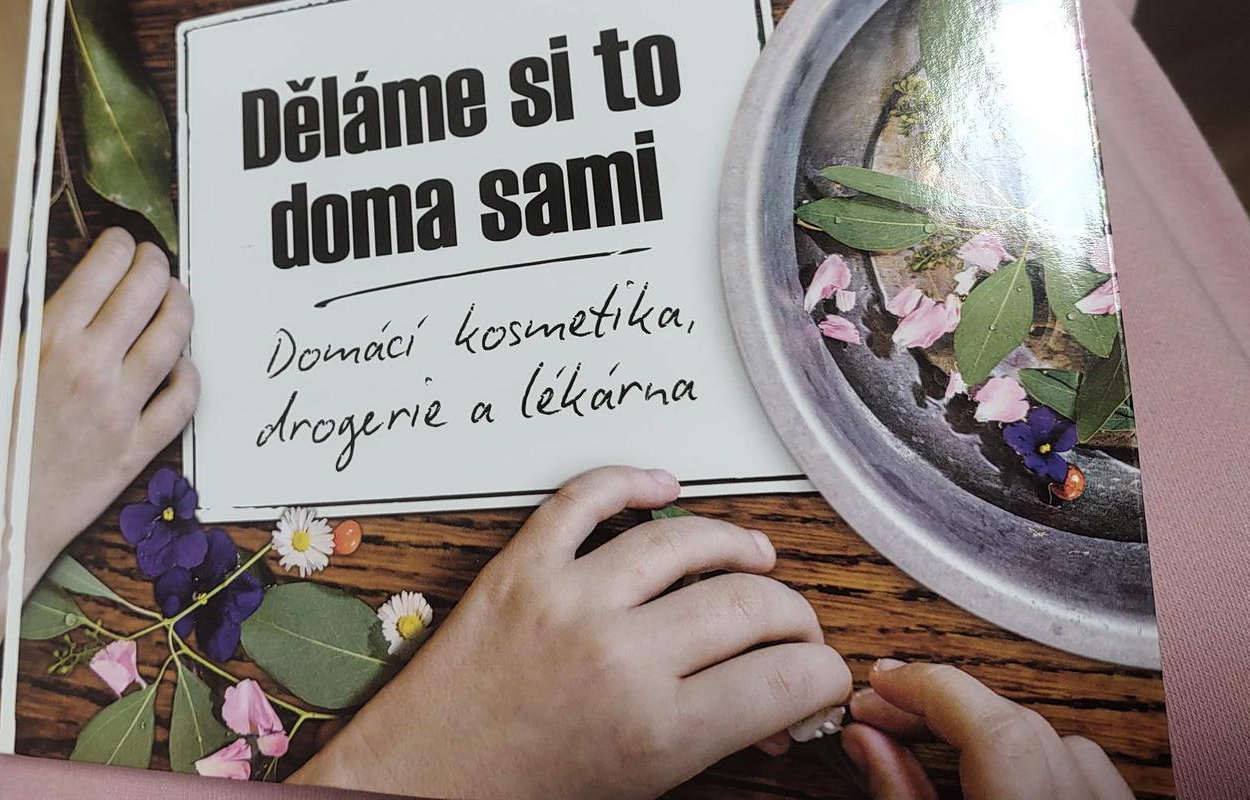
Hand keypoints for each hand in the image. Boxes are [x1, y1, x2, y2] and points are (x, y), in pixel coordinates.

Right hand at [24, 227, 198, 596]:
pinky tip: (181, 364)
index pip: (102, 269)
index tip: (123, 243)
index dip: (120, 246)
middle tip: (155, 262)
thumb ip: (36, 325)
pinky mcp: (138, 447)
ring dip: (181, 308)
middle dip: (157, 265)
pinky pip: (182, 401)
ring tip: (176, 298)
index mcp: (47, 340)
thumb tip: (74, 283)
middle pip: (146, 292)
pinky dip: (189, 375)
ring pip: (173, 339)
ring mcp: (118, 408)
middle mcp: (89, 367)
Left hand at [292, 465, 850, 798]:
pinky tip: (663, 486)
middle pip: (752, 604)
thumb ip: (716, 735)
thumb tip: (779, 701)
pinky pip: (586, 497)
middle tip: (792, 624)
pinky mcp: (522, 565)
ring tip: (754, 555)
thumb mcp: (643, 783)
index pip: (789, 679)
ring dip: (735, 543)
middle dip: (792, 614)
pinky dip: (630, 480)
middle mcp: (621, 656)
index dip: (825, 674)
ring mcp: (569, 599)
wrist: (424, 781)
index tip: (822, 672)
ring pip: (684, 541)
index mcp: (660, 730)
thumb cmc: (527, 791)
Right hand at [842, 660, 1134, 798]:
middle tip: (886, 714)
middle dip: (946, 707)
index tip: (881, 680)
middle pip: (1020, 724)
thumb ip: (898, 795)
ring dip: (996, 730)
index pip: (991, 724)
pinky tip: (1004, 774)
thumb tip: (867, 739)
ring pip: (1068, 744)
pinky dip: (1046, 760)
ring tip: (941, 746)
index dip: (927, 686)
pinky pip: (1096, 776)